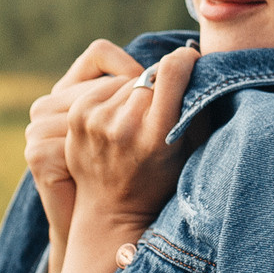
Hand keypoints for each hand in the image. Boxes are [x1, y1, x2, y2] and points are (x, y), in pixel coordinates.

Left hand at [38, 44, 199, 272]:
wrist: (111, 211)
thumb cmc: (160, 181)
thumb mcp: (189, 150)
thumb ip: (195, 107)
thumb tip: (194, 62)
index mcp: (156, 135)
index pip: (171, 71)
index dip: (183, 61)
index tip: (189, 61)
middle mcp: (123, 126)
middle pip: (149, 76)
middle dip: (160, 83)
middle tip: (163, 103)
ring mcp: (96, 120)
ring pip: (126, 81)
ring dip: (135, 90)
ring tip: (138, 118)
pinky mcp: (78, 116)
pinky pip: (104, 87)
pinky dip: (114, 95)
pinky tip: (119, 118)